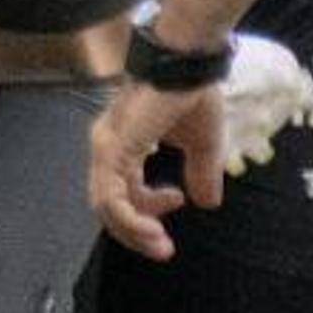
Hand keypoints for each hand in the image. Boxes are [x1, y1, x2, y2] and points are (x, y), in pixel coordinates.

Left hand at [89, 76, 226, 262]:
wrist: (189, 63)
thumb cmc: (193, 92)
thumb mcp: (204, 144)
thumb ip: (202, 173)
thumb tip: (207, 203)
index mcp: (123, 143)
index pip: (122, 189)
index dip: (149, 207)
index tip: (179, 199)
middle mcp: (107, 146)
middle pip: (109, 205)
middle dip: (137, 232)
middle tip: (164, 249)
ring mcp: (106, 147)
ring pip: (106, 207)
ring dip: (134, 233)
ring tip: (161, 245)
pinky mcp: (112, 149)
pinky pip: (111, 198)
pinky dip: (130, 221)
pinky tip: (154, 229)